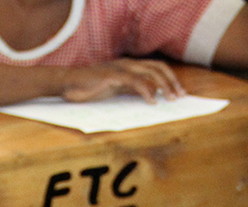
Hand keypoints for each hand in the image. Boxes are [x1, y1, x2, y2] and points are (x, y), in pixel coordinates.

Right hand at [60, 59, 186, 102]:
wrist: (67, 84)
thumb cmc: (89, 88)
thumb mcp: (115, 89)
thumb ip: (130, 90)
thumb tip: (149, 98)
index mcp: (129, 66)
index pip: (156, 68)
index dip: (170, 79)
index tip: (179, 92)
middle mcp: (128, 64)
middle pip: (158, 68)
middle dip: (172, 82)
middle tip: (180, 97)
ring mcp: (121, 68)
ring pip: (151, 73)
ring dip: (164, 86)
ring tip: (170, 99)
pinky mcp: (113, 76)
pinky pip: (136, 81)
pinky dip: (147, 91)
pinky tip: (152, 101)